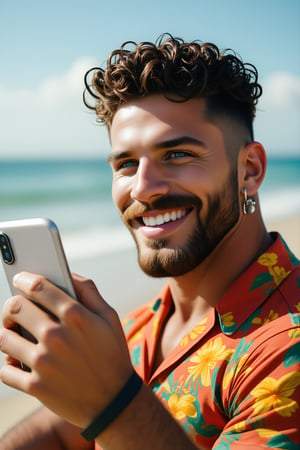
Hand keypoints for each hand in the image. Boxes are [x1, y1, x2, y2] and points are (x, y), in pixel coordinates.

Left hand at [0, 272, 133, 427]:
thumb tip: (67, 273)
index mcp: (75, 316)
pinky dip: (8, 363)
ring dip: (6, 332)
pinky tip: (17, 359)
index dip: (25, 279)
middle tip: (15, 308)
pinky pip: (5, 370)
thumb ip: (89, 290)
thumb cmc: (112, 354)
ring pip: (4, 337)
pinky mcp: (35, 386)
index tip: (20, 279)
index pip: (39, 287)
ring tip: (13, 333)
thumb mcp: (109, 317)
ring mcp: (43, 363)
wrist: (113, 402)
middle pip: (15, 307)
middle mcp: (56, 336)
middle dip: (12, 304)